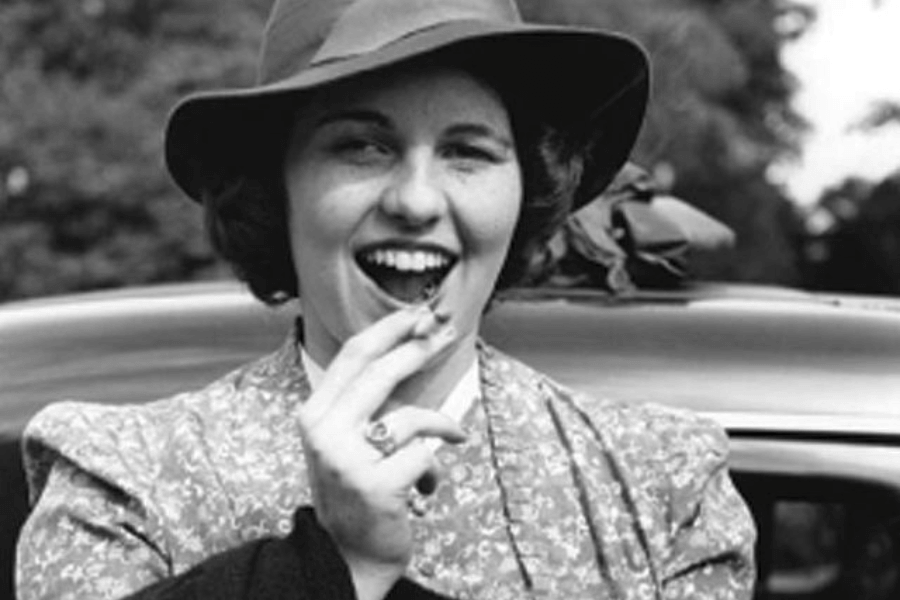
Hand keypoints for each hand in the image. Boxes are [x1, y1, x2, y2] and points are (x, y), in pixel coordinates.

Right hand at [297, 305, 466, 599]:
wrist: (348, 558)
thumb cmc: (356, 492)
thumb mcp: (347, 441)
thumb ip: (368, 403)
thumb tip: (413, 348)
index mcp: (314, 415)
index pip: (353, 356)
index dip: (390, 328)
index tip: (420, 312)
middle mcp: (323, 432)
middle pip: (380, 372)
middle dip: (420, 348)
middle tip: (449, 332)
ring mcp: (346, 459)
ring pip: (409, 417)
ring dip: (439, 428)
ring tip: (449, 439)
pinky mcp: (375, 485)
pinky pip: (424, 455)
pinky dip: (434, 471)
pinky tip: (426, 488)